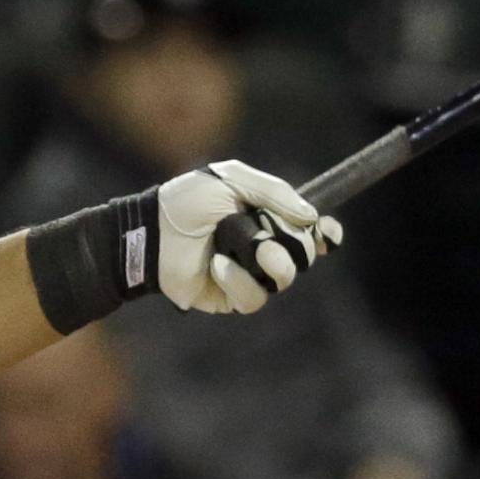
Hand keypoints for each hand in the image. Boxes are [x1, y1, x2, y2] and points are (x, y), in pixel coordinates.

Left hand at [160, 162, 341, 314]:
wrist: (153, 230)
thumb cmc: (188, 201)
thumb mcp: (232, 180)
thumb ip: (275, 192)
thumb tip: (312, 217)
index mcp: (268, 219)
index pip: (312, 232)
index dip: (325, 235)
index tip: (327, 234)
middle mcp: (264, 248)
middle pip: (304, 255)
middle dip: (291, 241)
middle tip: (265, 230)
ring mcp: (249, 274)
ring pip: (285, 278)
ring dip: (268, 260)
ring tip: (239, 245)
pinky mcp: (231, 298)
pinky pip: (254, 298)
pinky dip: (237, 279)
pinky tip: (217, 264)